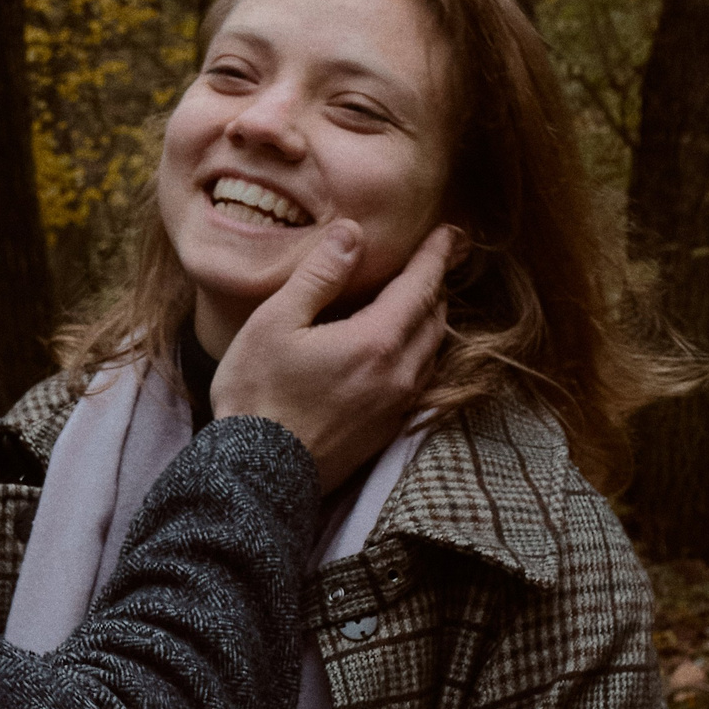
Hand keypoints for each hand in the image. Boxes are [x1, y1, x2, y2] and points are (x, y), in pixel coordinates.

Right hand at [211, 222, 455, 491]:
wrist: (258, 475)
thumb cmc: (258, 395)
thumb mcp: (276, 322)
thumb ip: (319, 275)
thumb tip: (352, 234)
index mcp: (376, 341)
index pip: (421, 285)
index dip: (436, 255)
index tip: (450, 232)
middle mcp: (399, 373)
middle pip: (434, 317)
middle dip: (435, 285)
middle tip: (433, 260)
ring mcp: (397, 405)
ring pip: (431, 350)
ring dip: (428, 320)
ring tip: (416, 299)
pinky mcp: (388, 429)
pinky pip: (419, 378)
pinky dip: (418, 352)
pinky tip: (398, 348)